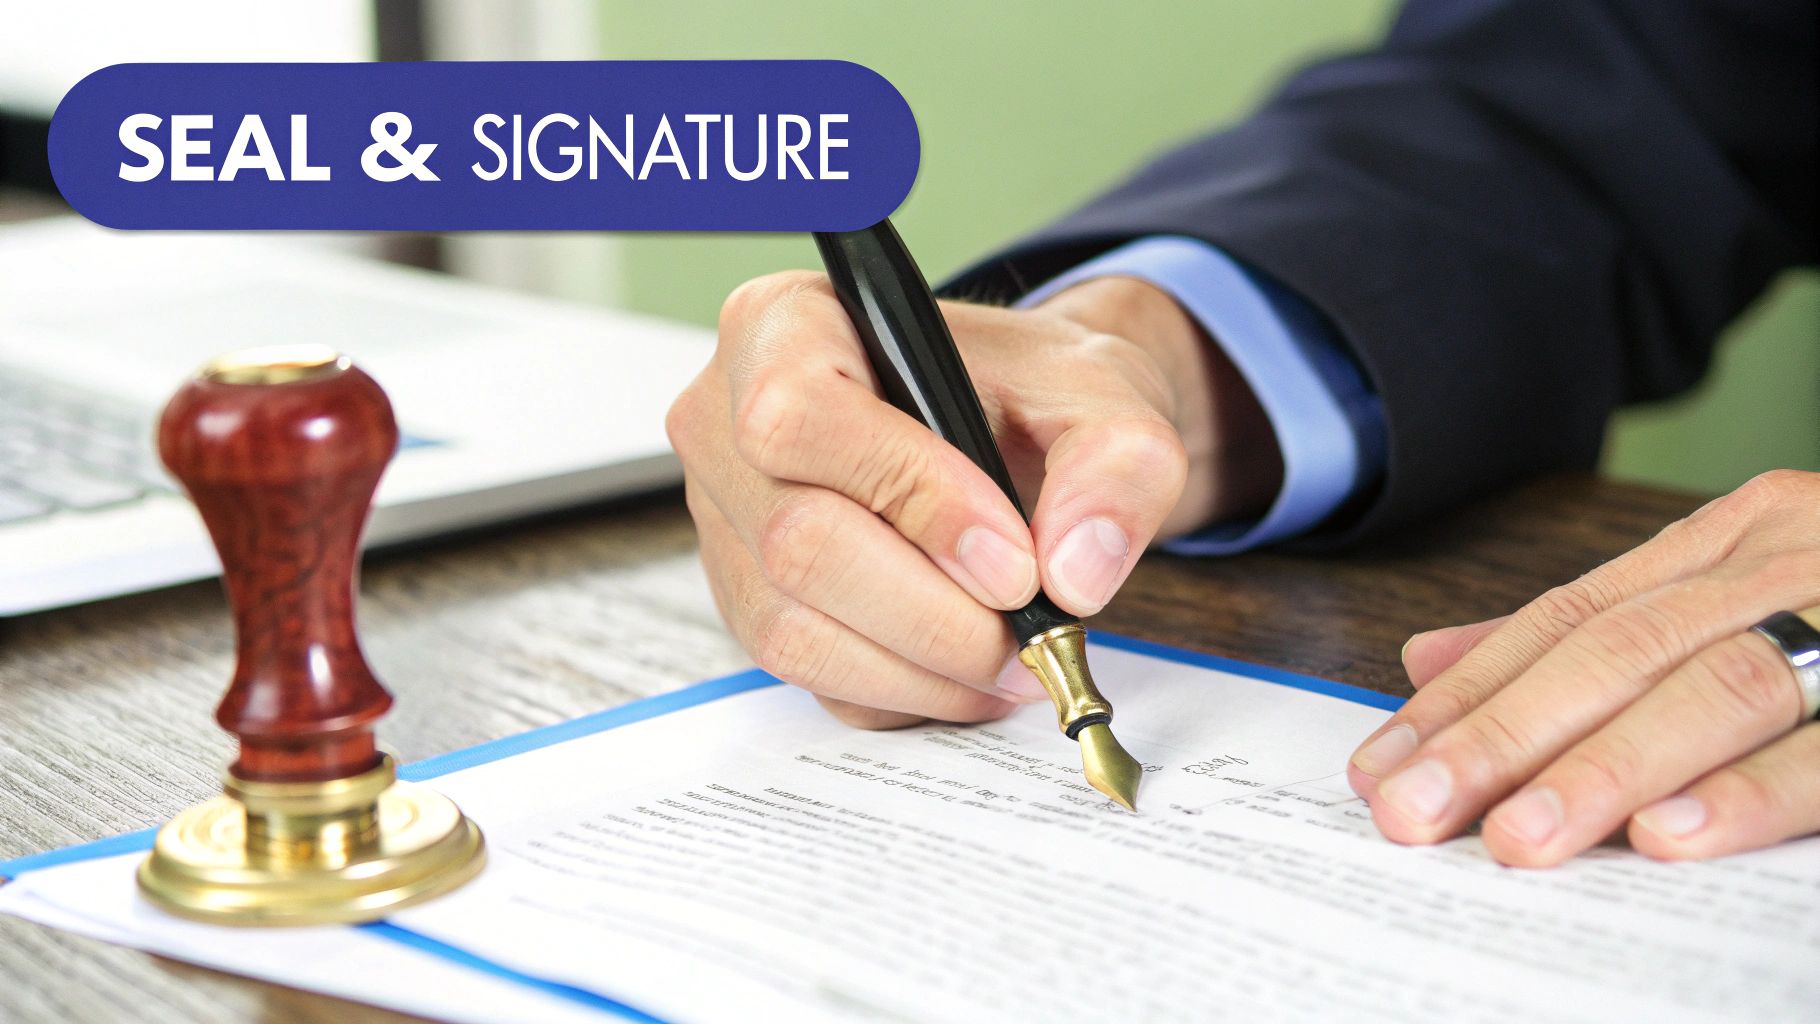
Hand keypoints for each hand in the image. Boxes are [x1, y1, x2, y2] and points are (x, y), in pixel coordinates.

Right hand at [668, 271, 1278, 728]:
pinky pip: (809, 677)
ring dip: (922, 668)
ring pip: (794, 629)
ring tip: (1014, 661)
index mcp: (786, 325)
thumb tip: (1076, 570)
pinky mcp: (749, 601)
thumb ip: (1115, 462)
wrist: (1017, 428)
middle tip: (1033, 634)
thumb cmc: (1031, 392)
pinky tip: (969, 671)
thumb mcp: (1102, 392)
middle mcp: (725, 422)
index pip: (801, 415)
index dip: (909, 498)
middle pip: (796, 542)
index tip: (1014, 562)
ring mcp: (726, 521)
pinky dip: (903, 693)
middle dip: (932, 613)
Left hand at [1348, 470, 1819, 864]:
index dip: (1468, 693)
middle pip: (1616, 653)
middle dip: (1503, 737)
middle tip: (1414, 810)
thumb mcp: (1738, 588)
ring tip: (1515, 836)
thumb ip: (1592, 628)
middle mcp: (1779, 569)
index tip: (1382, 763)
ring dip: (1603, 769)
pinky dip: (1746, 793)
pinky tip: (1666, 836)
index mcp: (1728, 541)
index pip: (1567, 619)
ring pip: (1712, 690)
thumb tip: (1424, 655)